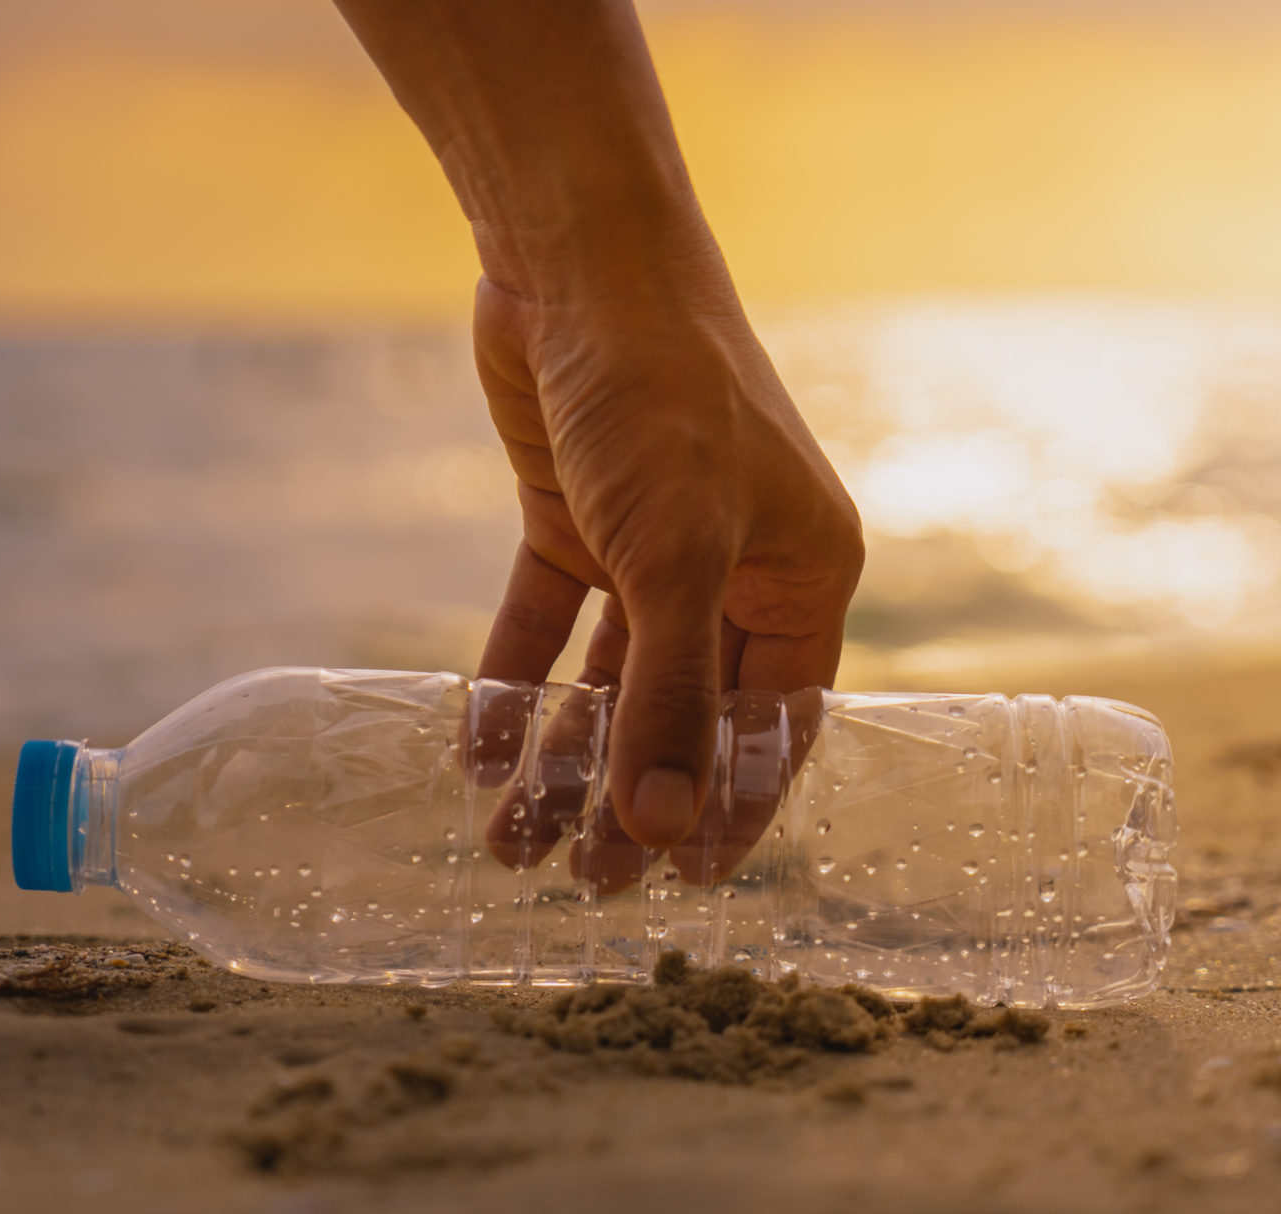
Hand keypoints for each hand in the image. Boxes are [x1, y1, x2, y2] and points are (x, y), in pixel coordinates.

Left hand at [469, 225, 861, 855]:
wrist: (578, 261)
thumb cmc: (666, 395)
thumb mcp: (675, 556)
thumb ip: (668, 697)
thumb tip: (663, 831)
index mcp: (803, 574)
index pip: (776, 720)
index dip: (734, 804)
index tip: (688, 884)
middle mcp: (735, 566)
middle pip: (686, 711)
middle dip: (635, 796)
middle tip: (586, 882)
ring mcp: (651, 544)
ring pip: (610, 680)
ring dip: (564, 758)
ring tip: (513, 843)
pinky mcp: (575, 518)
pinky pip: (544, 625)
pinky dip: (512, 685)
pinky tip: (477, 751)